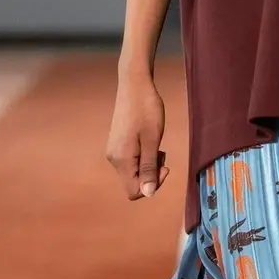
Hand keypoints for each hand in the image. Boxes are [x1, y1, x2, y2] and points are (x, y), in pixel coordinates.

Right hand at [106, 75, 168, 200]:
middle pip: (134, 182)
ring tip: (156, 143)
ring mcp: (114, 151)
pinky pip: (132, 160)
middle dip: (152, 173)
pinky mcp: (117, 143)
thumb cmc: (146, 110)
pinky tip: (149, 139)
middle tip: (162, 152)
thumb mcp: (153, 140)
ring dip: (149, 163)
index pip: (134, 191)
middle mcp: (114, 158)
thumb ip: (149, 168)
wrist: (134, 85)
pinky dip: (143, 156)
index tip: (164, 165)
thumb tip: (148, 193)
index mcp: (122, 160)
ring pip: (134, 171)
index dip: (152, 185)